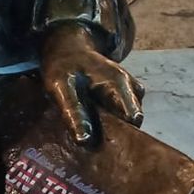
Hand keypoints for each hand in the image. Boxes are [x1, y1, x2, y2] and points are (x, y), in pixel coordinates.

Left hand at [39, 24, 143, 145]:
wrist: (68, 49)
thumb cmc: (63, 67)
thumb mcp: (60, 88)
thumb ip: (73, 112)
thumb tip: (84, 140)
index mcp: (119, 83)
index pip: (133, 118)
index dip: (121, 135)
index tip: (103, 144)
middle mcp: (131, 86)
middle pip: (133, 120)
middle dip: (117, 131)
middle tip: (93, 138)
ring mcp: (131, 90)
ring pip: (129, 118)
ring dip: (114, 125)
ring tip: (91, 127)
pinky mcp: (126, 95)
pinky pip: (124, 112)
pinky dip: (112, 119)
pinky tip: (95, 120)